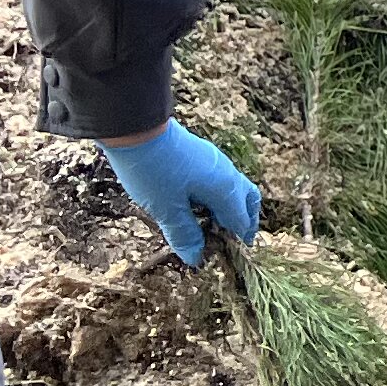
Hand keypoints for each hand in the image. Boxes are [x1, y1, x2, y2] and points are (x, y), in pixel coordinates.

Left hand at [102, 123, 262, 266]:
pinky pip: (220, 180)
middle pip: (248, 200)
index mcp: (225, 190)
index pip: (240, 222)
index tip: (226, 257)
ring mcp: (216, 162)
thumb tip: (196, 257)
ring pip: (234, 188)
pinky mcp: (202, 155)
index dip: (235, 241)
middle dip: (245, 221)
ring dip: (229, 208)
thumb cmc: (153, 171)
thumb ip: (185, 234)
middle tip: (235, 239)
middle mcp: (227, 174)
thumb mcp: (166, 209)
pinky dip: (216, 196)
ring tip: (210, 225)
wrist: (138, 128)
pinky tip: (195, 203)